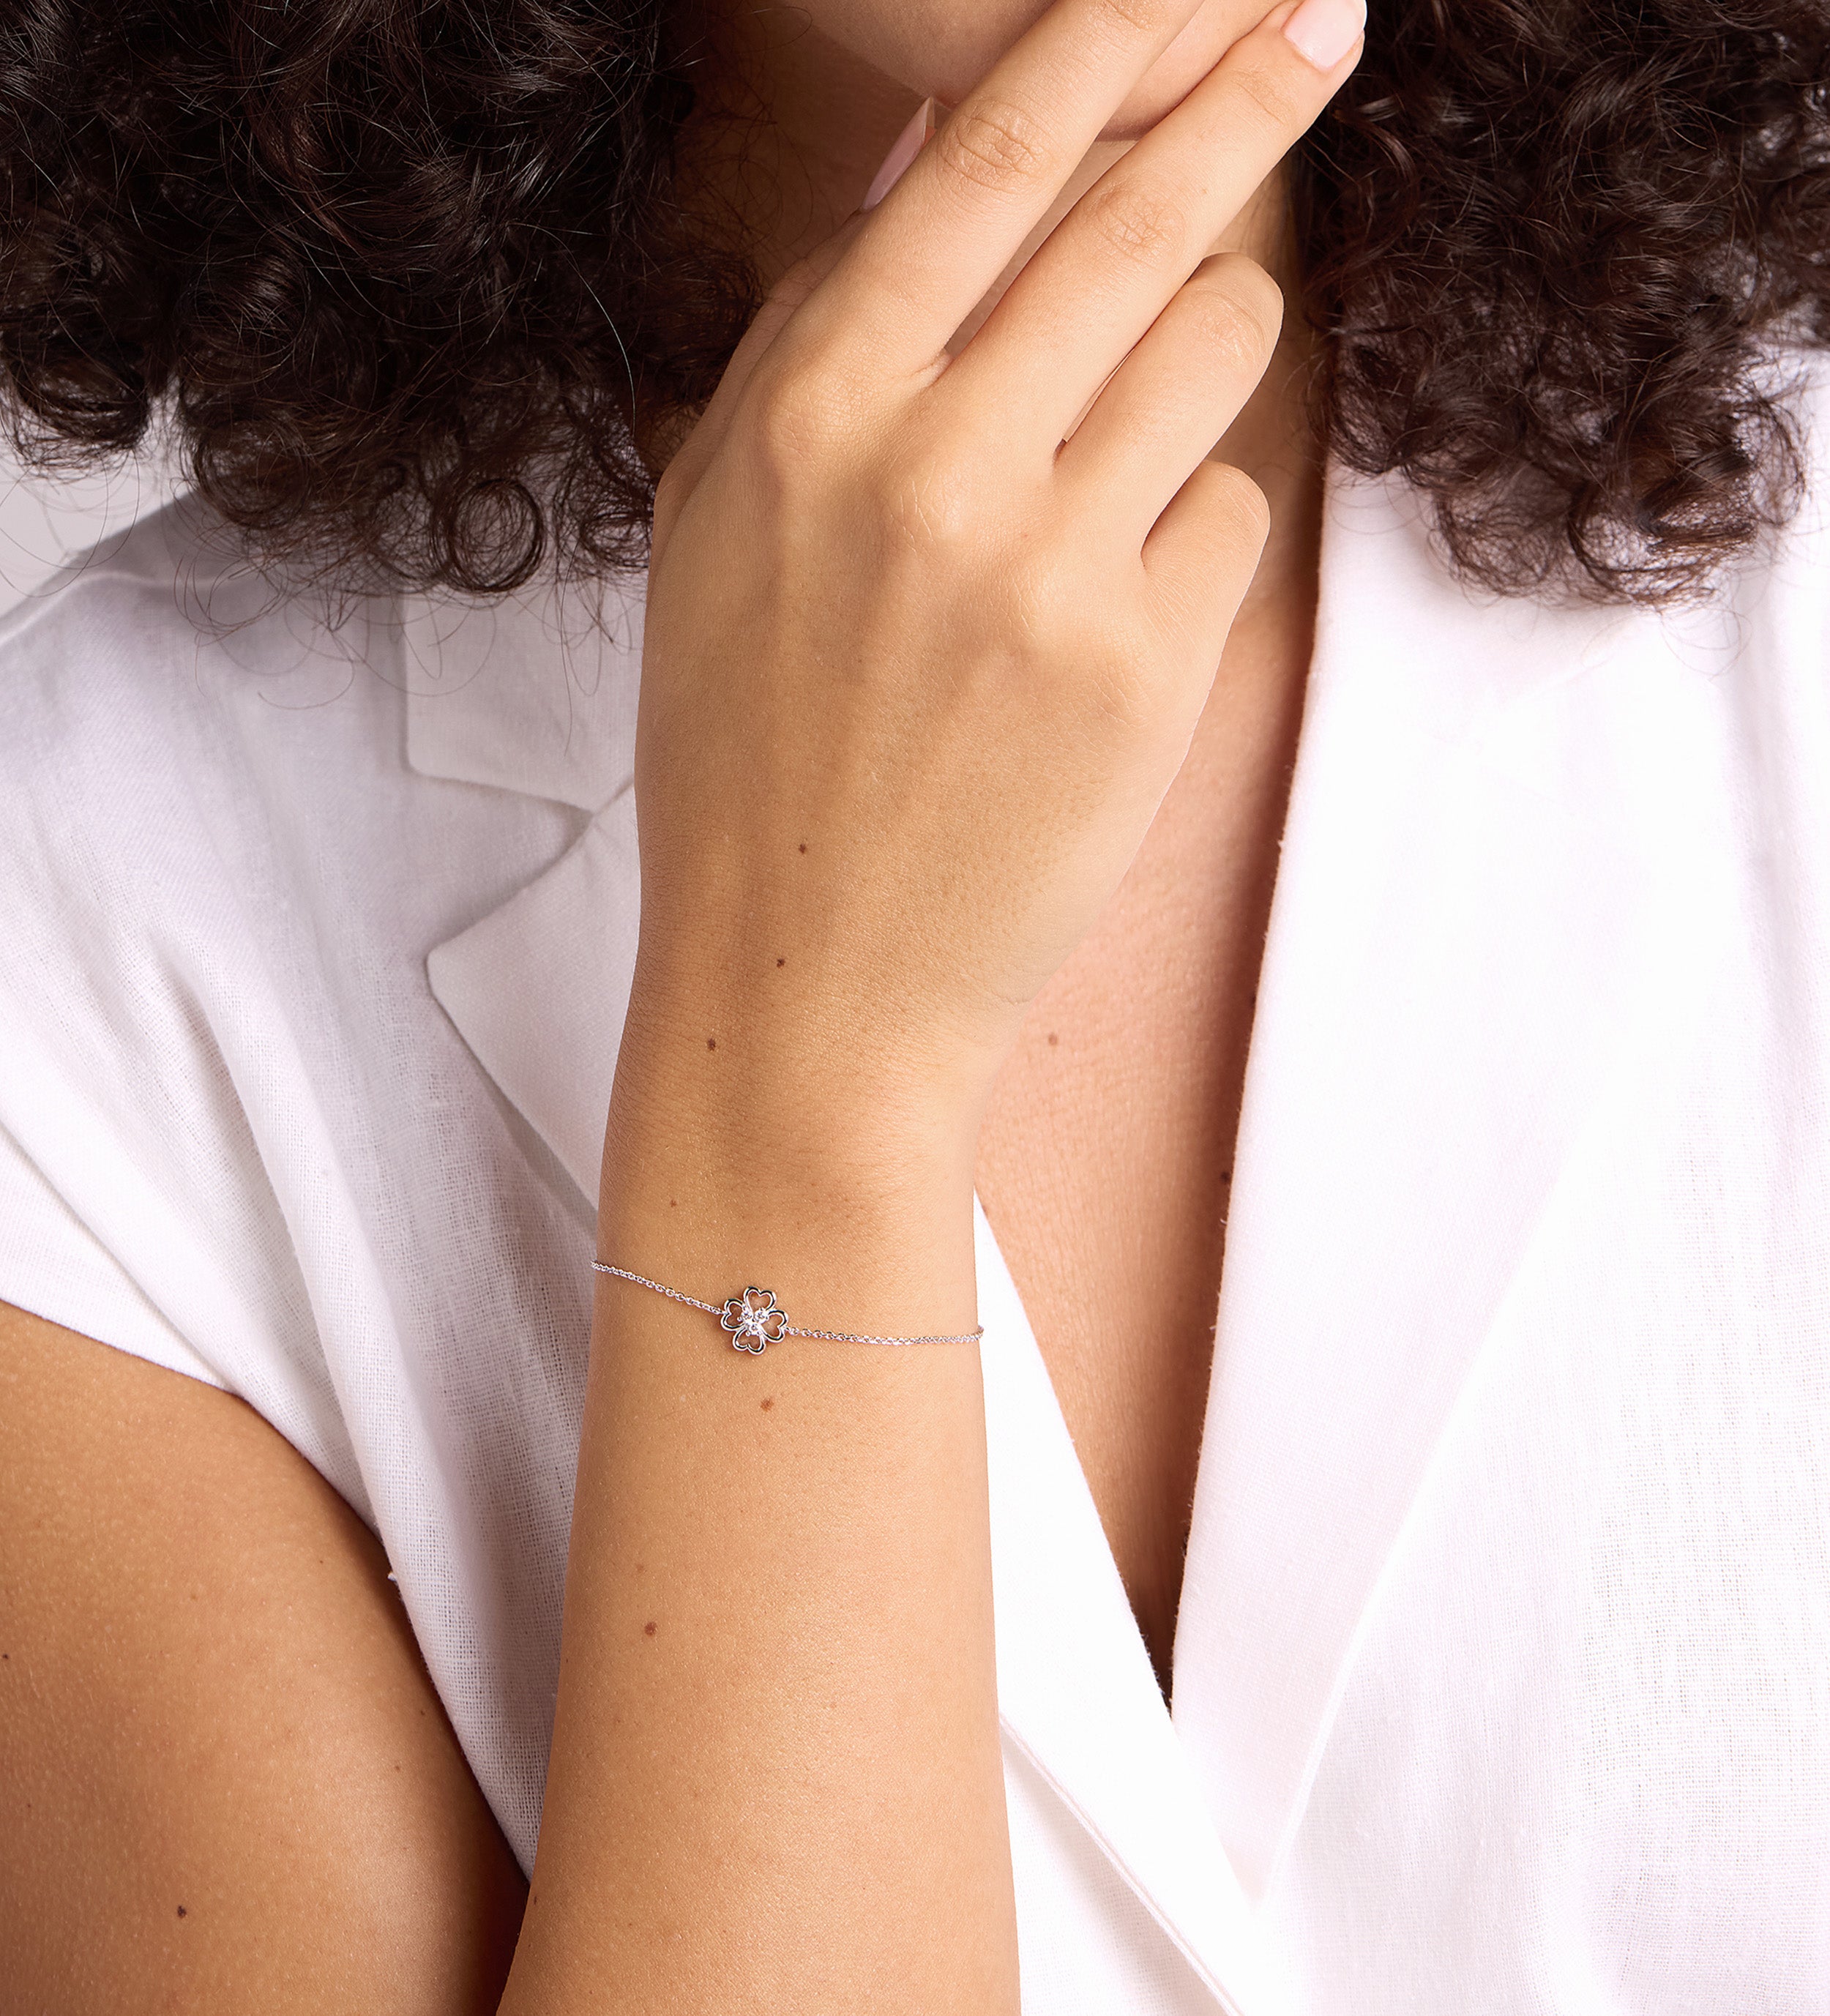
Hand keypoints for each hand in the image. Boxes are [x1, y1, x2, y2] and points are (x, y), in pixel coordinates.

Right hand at [625, 0, 1363, 1143]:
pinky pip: (1227, 519)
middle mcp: (932, 465)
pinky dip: (1183, 541)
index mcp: (809, 413)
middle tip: (1321, 23)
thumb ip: (818, 331)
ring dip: (1202, 351)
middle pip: (1141, 216)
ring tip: (1119, 443)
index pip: (987, 162)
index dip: (1110, 38)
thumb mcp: (726, 525)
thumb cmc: (748, 755)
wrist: (807, 983)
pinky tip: (1099, 622)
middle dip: (1248, 97)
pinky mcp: (1146, 671)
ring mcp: (1048, 569)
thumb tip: (926, 160)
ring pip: (1217, 346)